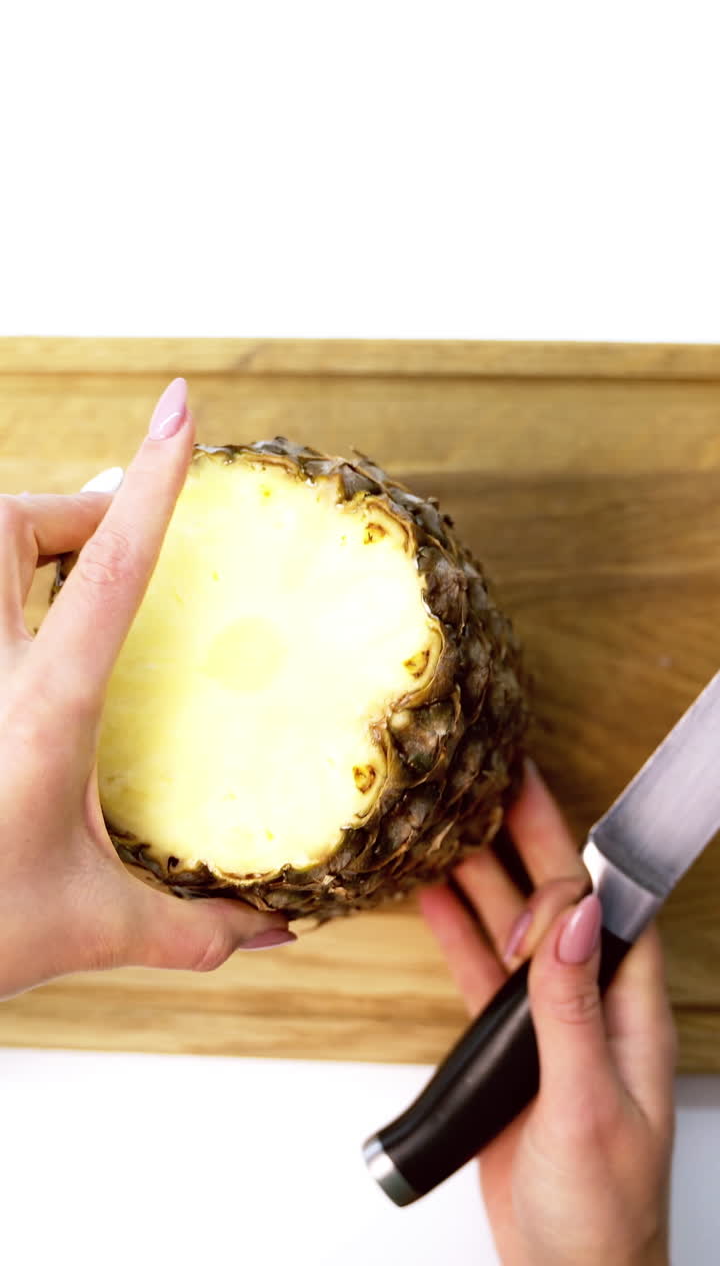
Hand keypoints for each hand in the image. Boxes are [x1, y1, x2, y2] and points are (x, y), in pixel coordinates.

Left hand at [0, 379, 293, 1001]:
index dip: (152, 483)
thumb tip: (277, 928)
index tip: (181, 408)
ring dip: (28, 538)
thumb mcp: (92, 929)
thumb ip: (193, 929)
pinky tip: (25, 623)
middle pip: (9, 523)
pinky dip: (7, 586)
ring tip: (78, 564)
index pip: (108, 572)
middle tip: (121, 527)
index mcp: (45, 710)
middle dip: (70, 504)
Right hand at [420, 762, 674, 1265]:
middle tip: (490, 783)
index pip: (605, 904)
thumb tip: (571, 918)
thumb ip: (571, 1010)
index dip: (576, 844)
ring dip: (481, 879)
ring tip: (448, 826)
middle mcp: (590, 1004)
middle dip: (526, 839)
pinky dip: (455, 933)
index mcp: (628, 1009)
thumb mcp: (587, 1104)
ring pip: (510, 931)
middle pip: (555, 902)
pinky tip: (432, 899)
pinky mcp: (508, 1049)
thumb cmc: (604, 1213)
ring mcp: (546, 1024)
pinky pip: (477, 974)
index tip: (539, 789)